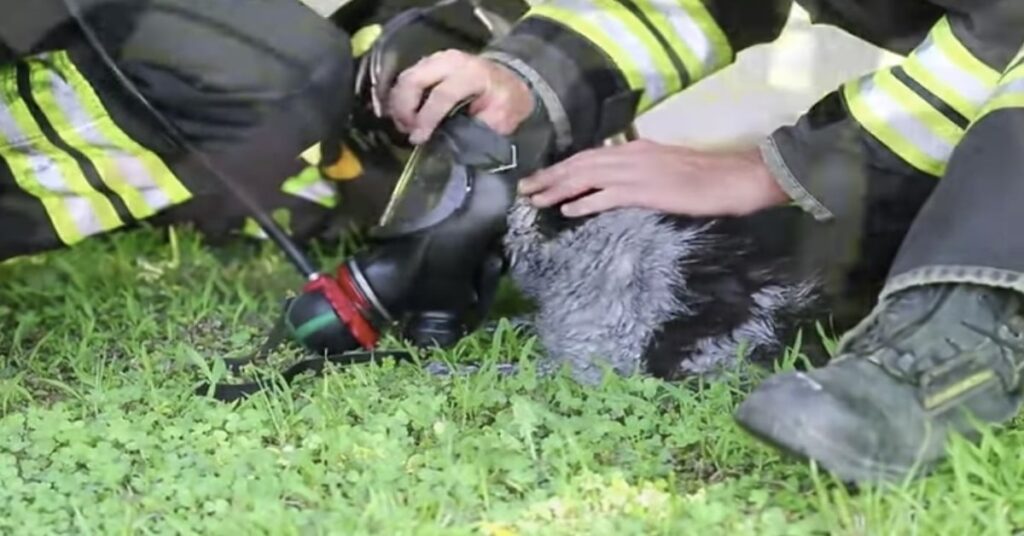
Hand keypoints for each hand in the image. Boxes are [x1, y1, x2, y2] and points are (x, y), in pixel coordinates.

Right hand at [387, 49, 534, 143]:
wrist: (510, 79)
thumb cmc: (506, 102)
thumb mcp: (502, 119)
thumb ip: (477, 129)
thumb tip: (450, 142)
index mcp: (472, 74)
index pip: (442, 94)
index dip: (426, 118)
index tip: (418, 139)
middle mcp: (451, 61)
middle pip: (414, 80)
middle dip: (404, 109)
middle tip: (407, 131)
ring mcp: (437, 58)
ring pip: (405, 78)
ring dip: (399, 104)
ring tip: (405, 126)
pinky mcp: (428, 62)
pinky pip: (405, 78)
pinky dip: (400, 98)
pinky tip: (405, 116)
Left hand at [518, 139, 789, 217]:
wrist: (736, 178)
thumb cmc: (706, 177)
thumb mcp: (665, 167)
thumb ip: (639, 171)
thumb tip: (614, 185)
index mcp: (635, 148)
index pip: (589, 155)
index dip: (561, 167)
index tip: (539, 178)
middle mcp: (631, 154)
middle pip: (580, 164)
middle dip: (550, 176)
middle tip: (523, 190)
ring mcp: (638, 171)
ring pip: (587, 177)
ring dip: (558, 189)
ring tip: (535, 200)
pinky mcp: (647, 190)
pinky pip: (608, 196)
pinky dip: (586, 203)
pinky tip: (568, 212)